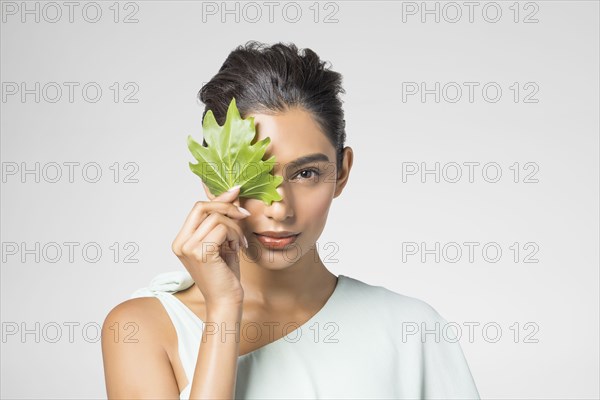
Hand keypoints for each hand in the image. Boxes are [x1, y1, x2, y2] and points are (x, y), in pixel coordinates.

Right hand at [171, 186, 249, 307]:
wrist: (226, 301)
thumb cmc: (225, 274)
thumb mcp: (223, 242)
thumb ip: (222, 220)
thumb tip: (233, 193)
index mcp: (181, 240)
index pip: (198, 208)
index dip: (218, 198)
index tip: (236, 192)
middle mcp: (180, 243)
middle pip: (203, 207)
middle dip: (227, 207)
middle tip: (244, 215)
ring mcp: (188, 248)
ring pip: (217, 218)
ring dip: (234, 228)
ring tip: (238, 243)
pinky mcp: (201, 252)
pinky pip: (222, 228)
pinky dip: (234, 235)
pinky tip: (237, 248)